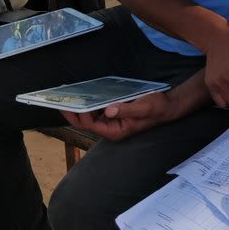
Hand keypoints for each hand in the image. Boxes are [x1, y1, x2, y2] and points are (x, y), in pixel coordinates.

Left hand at [61, 90, 177, 141]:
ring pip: (90, 119)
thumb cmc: (156, 108)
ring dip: (79, 111)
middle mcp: (112, 129)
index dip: (81, 116)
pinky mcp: (115, 116)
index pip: (92, 126)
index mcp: (117, 131)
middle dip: (74, 115)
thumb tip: (109, 110)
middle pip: (87, 124)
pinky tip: (84, 98)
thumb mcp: (143, 107)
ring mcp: (113, 123)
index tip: (73, 105)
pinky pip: (97, 113)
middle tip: (61, 103)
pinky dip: (89, 106)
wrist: (167, 106)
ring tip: (69, 99)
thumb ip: (126, 110)